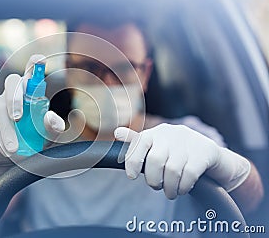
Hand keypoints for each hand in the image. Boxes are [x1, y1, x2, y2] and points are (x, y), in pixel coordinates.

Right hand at [0, 55, 64, 182]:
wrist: (6, 162)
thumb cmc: (29, 144)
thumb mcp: (45, 138)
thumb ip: (52, 128)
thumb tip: (52, 117)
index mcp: (31, 94)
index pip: (33, 74)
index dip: (35, 65)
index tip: (40, 59)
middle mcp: (13, 94)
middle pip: (12, 82)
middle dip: (16, 97)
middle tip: (19, 117)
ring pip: (0, 108)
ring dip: (8, 130)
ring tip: (14, 150)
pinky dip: (0, 138)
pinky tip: (6, 149)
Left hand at [114, 123, 250, 198]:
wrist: (210, 155)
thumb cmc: (176, 153)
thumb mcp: (156, 146)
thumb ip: (136, 143)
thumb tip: (116, 132)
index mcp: (156, 132)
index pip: (138, 143)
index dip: (132, 161)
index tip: (131, 177)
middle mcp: (171, 134)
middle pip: (154, 160)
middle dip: (153, 179)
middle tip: (157, 187)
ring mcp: (189, 142)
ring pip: (171, 170)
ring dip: (169, 187)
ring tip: (170, 192)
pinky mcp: (205, 152)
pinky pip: (189, 174)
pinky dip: (183, 187)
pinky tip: (182, 189)